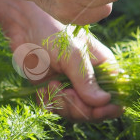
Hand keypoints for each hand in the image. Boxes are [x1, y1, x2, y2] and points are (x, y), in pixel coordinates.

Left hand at [0, 0, 121, 121]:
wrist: (24, 26)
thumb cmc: (53, 32)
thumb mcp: (73, 54)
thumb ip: (86, 79)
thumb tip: (105, 101)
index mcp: (103, 68)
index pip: (116, 96)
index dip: (109, 108)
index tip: (96, 110)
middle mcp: (90, 80)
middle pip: (95, 111)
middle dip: (80, 108)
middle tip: (65, 93)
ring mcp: (72, 87)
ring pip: (75, 114)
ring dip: (62, 104)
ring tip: (51, 85)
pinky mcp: (53, 91)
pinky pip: (56, 111)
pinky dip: (48, 103)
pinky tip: (42, 89)